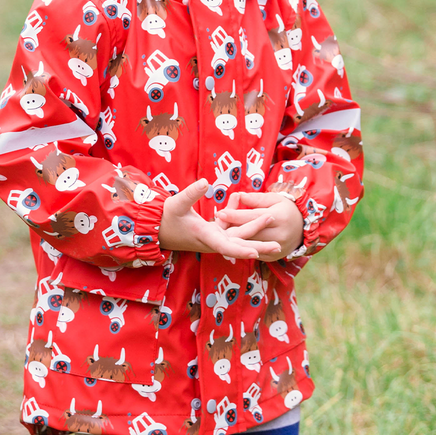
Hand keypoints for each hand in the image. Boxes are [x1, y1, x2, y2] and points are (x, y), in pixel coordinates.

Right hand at [158, 180, 281, 259]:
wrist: (156, 228)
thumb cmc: (165, 218)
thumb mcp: (176, 203)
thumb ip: (191, 193)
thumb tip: (205, 182)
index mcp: (205, 236)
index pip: (226, 246)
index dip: (241, 249)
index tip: (255, 253)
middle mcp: (213, 240)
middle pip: (239, 244)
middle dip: (259, 244)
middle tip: (279, 245)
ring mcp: (214, 237)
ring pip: (238, 235)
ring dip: (254, 230)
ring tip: (271, 223)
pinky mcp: (213, 232)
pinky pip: (231, 228)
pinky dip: (239, 218)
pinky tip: (244, 203)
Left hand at [216, 191, 303, 261]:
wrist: (303, 227)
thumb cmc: (285, 209)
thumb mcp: (274, 198)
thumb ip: (256, 199)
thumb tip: (239, 196)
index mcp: (279, 217)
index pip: (253, 216)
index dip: (236, 215)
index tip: (220, 213)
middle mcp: (279, 234)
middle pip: (251, 232)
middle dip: (232, 228)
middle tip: (216, 224)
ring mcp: (278, 248)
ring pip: (251, 245)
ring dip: (235, 241)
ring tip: (220, 235)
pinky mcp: (274, 258)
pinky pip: (255, 254)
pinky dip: (244, 250)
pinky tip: (231, 245)